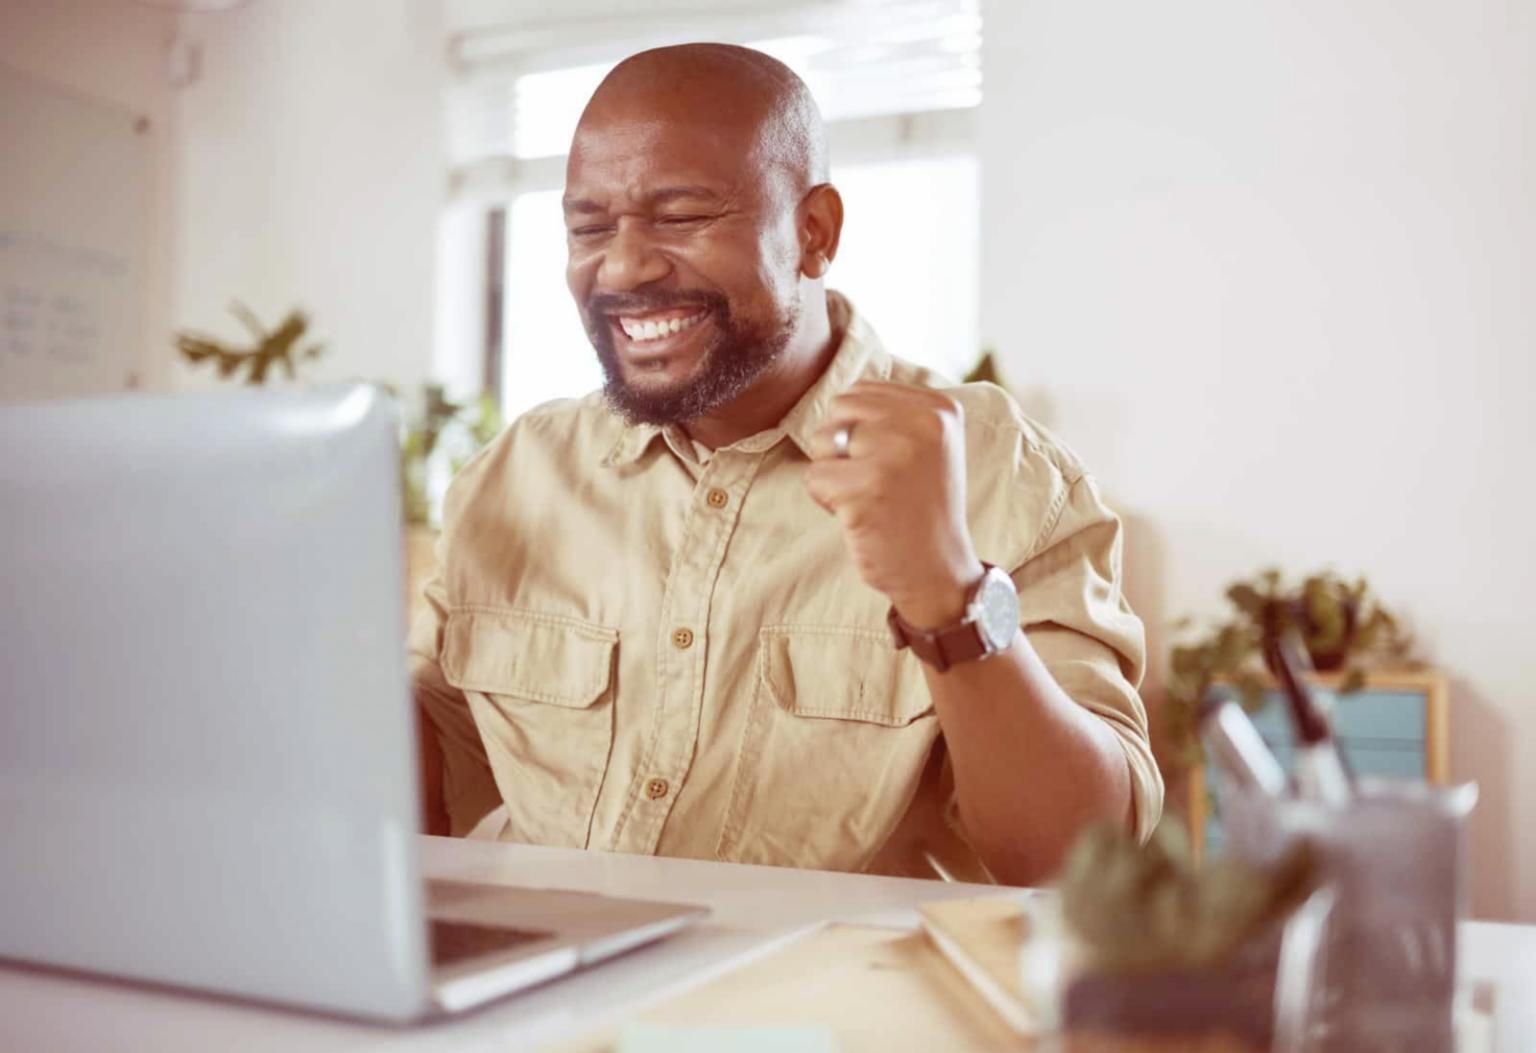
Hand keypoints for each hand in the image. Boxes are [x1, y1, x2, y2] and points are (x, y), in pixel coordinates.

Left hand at [804, 381, 982, 627]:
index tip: (890, 464)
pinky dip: (826, 501)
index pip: (860, 392)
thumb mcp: (928, 445)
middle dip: (842, 449)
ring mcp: (894, 455)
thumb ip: (892, 412)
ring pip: (821, 441)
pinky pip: (814, 477)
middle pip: (838, 411)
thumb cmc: (922, 506)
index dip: (859, 431)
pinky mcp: (867, 488)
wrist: (938, 570)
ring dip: (833, 475)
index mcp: (938, 408)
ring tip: (870, 499)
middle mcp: (922, 424)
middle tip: (876, 483)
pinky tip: (861, 517)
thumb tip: (840, 396)